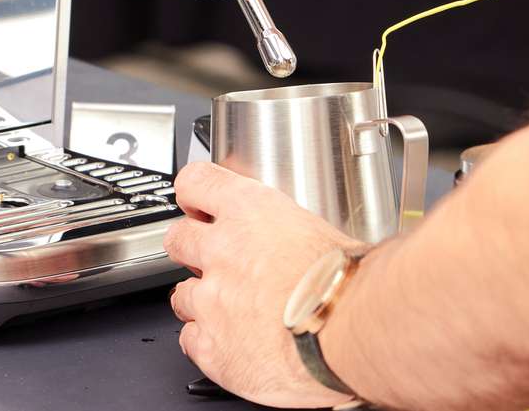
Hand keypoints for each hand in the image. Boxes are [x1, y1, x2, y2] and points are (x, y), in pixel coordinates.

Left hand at [163, 162, 361, 407]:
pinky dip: (207, 343)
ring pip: (180, 294)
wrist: (352, 332)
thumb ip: (285, 230)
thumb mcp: (319, 231)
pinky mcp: (212, 346)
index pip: (196, 183)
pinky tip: (233, 345)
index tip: (196, 206)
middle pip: (177, 238)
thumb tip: (289, 236)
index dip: (193, 196)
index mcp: (248, 211)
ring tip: (233, 313)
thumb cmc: (348, 285)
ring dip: (201, 301)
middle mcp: (221, 250)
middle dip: (190, 250)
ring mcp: (211, 299)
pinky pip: (190, 340)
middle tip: (214, 264)